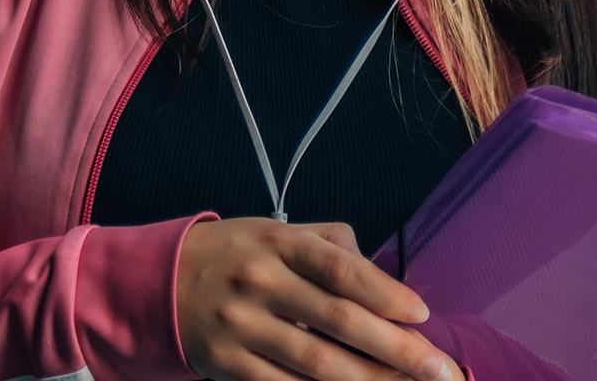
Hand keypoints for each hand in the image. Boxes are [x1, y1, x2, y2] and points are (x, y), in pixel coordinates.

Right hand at [176, 217, 461, 380]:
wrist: (156, 281)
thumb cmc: (232, 255)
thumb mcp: (275, 229)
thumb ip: (330, 244)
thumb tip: (382, 274)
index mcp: (278, 243)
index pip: (342, 269)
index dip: (387, 294)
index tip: (422, 316)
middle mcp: (261, 282)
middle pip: (340, 320)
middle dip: (398, 350)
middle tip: (440, 371)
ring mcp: (243, 326)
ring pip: (318, 362)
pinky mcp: (229, 364)